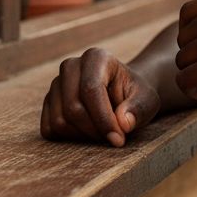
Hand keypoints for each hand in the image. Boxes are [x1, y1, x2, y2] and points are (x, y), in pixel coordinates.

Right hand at [41, 49, 160, 144]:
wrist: (123, 95)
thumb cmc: (136, 96)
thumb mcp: (148, 100)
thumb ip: (139, 108)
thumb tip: (124, 123)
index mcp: (96, 57)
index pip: (91, 90)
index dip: (104, 119)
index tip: (118, 139)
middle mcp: (71, 66)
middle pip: (73, 108)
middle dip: (95, 130)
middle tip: (115, 138)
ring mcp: (56, 84)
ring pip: (60, 121)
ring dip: (83, 136)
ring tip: (104, 132)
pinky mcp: (48, 102)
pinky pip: (49, 129)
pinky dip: (69, 138)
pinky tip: (88, 132)